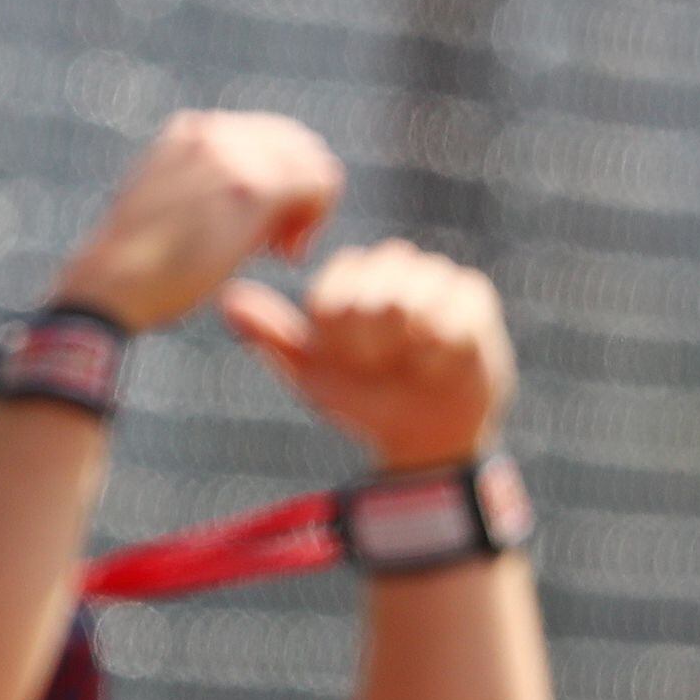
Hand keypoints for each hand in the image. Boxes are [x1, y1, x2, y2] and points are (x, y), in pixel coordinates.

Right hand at [49, 111, 344, 333]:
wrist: (106, 289)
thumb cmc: (129, 270)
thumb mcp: (162, 209)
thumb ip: (199, 188)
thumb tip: (238, 201)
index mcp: (188, 132)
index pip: (266, 136)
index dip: (278, 178)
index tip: (264, 230)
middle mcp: (213, 131)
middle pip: (295, 144)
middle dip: (298, 191)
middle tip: (280, 243)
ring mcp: (234, 156)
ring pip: (310, 163)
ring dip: (306, 209)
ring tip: (282, 251)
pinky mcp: (253, 188)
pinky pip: (319, 185)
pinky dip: (315, 220)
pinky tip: (287, 255)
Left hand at [218, 241, 514, 470]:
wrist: (422, 431)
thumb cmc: (362, 398)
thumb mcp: (310, 372)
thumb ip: (271, 334)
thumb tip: (226, 298)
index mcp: (346, 281)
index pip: (332, 291)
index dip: (339, 335)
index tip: (349, 358)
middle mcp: (390, 267)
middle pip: (373, 289)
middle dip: (373, 341)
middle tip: (382, 363)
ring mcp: (434, 276)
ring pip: (412, 298)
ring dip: (406, 345)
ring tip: (411, 360)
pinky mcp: (473, 295)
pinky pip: (451, 313)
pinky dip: (439, 349)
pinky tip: (438, 361)